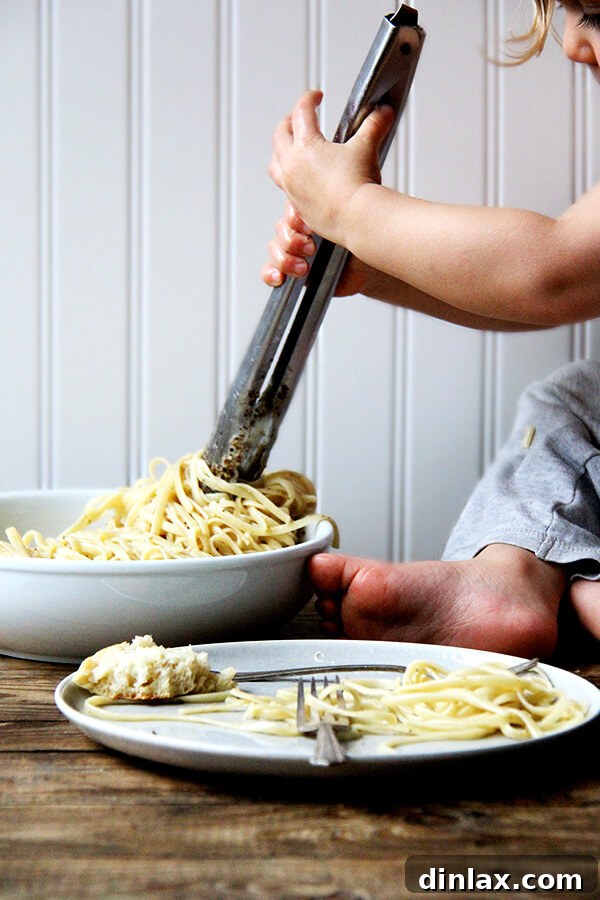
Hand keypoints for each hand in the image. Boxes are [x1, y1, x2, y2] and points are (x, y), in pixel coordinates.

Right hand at [260, 200, 378, 295]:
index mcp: (313, 211)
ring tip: (304, 267)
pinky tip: (279, 277)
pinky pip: (271, 270)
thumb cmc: (362, 238)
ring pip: (275, 248)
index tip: (309, 228)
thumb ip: (334, 202)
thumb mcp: (351, 217)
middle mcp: (302, 229)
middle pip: (281, 229)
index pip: (290, 208)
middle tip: (311, 248)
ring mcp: (295, 250)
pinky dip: (271, 273)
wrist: (369, 266)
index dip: (294, 217)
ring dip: (285, 259)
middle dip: (293, 240)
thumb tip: (319, 190)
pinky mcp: (292, 271)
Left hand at [268, 89, 393, 245]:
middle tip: (298, 119)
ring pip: (275, 165)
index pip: (301, 112)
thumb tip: (383, 111)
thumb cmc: (358, 186)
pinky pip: (287, 190)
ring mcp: (292, 189)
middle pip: (280, 136)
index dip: (309, 99)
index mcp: (305, 146)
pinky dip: (291, 181)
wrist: (357, 219)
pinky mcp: (299, 208)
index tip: (316, 97)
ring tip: (291, 151)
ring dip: (281, 154)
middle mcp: (292, 167)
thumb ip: (374, 126)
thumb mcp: (366, 148)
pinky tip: (302, 181)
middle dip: (289, 123)